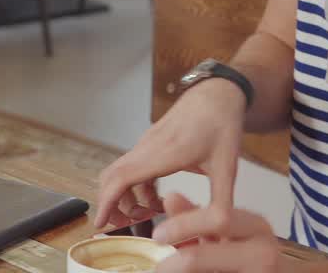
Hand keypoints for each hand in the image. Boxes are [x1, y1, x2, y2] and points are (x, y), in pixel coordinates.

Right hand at [95, 80, 246, 228]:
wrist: (217, 94)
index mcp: (163, 153)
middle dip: (113, 204)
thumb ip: (219, 206)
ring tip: (148, 214)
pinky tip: (156, 198)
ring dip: (126, 196)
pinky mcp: (150, 142)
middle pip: (112, 177)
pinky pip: (133, 167)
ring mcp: (146, 143)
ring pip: (121, 172)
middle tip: (126, 226)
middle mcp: (148, 147)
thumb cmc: (222, 126)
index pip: (120, 178)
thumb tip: (208, 234)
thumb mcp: (227, 170)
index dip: (107, 203)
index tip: (100, 223)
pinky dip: (135, 186)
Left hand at [152, 193, 288, 272]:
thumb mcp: (227, 233)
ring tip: (171, 271)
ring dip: (182, 272)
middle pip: (201, 257)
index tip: (157, 234)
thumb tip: (169, 197)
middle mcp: (263, 251)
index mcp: (255, 226)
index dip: (182, 226)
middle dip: (174, 263)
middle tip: (159, 267)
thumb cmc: (254, 255)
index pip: (217, 218)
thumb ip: (198, 218)